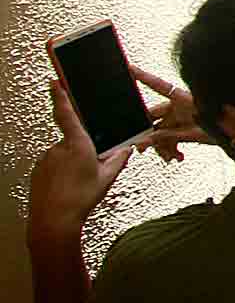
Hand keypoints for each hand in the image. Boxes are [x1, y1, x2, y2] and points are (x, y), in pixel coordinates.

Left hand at [28, 79, 137, 237]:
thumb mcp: (107, 178)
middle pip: (73, 140)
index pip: (66, 113)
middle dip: (83, 151)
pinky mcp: (39, 171)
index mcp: (77, 144)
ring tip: (78, 185)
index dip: (60, 96)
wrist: (53, 221)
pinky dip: (62, 174)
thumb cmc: (79, 199)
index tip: (56, 81)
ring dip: (72, 165)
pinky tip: (68, 188)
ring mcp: (45, 160)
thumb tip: (127, 148)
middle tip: (90, 171)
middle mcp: (58, 148)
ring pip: (64, 155)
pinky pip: (54, 166)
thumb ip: (118, 159)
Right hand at [130, 66, 205, 161]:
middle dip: (146, 133)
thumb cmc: (231, 124)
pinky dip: (171, 149)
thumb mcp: (199, 130)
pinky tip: (177, 156)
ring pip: (161, 131)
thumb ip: (172, 135)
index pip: (157, 84)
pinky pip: (172, 138)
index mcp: (183, 98)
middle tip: (141, 147)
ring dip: (161, 146)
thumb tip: (148, 139)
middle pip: (154, 117)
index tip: (128, 67)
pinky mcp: (189, 130)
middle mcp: (181, 106)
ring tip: (169, 156)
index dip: (141, 76)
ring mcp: (184, 118)